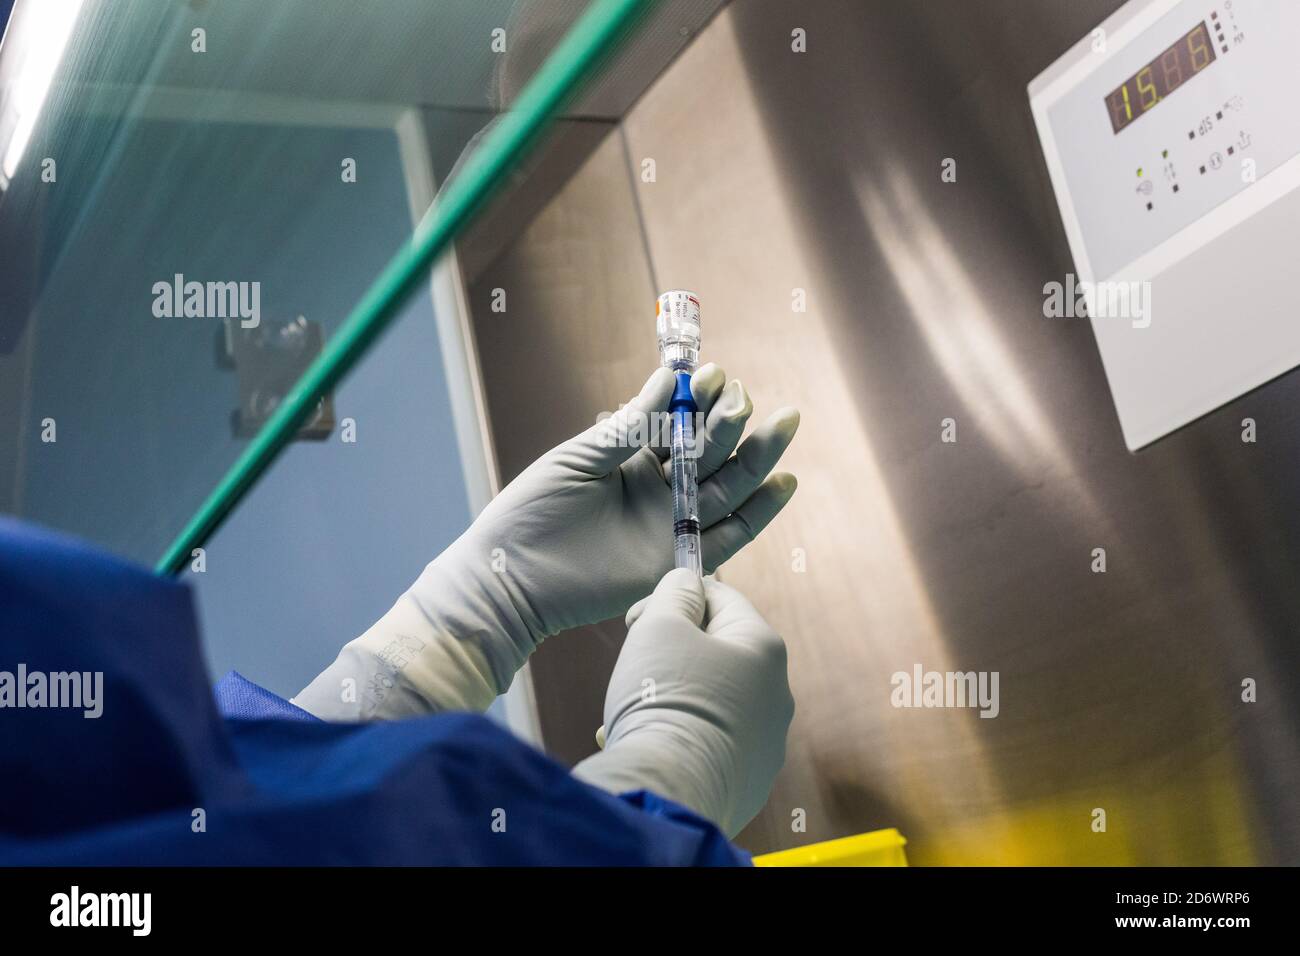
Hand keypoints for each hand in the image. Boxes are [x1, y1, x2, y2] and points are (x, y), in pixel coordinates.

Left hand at [295, 367, 797, 719]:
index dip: (698, 399)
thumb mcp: (581, 458)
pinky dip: (759, 512)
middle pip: (711, 453)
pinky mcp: (678, 560)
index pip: (678, 423)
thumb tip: (670, 377)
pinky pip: (729, 535)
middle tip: (750, 397)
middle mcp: (659, 489)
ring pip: (727, 487)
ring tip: (785, 423)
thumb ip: (632, 426)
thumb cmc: (533, 511)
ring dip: (758, 456)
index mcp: (632, 459)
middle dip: (734, 422)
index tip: (714, 373)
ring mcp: (671, 524)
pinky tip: (784, 482)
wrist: (512, 578)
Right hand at [573, 568, 794, 837]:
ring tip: (629, 716)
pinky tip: (644, 748)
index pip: (722, 596)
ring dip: (668, 699)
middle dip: (670, 653)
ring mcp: (767, 743)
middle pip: (716, 652)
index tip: (636, 617)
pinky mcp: (749, 782)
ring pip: (710, 702)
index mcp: (763, 648)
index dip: (674, 597)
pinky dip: (678, 740)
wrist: (669, 791)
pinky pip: (709, 745)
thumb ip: (676, 593)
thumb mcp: (660, 625)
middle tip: (634, 664)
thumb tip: (688, 583)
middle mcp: (777, 694)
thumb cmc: (663, 698)